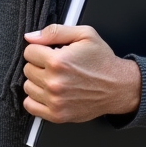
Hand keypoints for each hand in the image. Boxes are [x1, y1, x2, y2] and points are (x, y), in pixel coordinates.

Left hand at [22, 24, 141, 123]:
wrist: (118, 87)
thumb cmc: (102, 60)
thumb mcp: (84, 34)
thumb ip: (54, 31)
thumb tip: (31, 37)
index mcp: (58, 61)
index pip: (29, 51)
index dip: (40, 49)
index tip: (50, 52)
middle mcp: (54, 82)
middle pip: (27, 69)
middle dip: (39, 64)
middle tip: (55, 65)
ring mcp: (55, 101)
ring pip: (28, 87)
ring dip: (37, 81)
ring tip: (54, 78)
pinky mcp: (57, 115)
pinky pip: (30, 106)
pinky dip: (35, 99)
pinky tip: (47, 92)